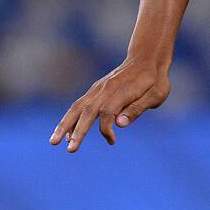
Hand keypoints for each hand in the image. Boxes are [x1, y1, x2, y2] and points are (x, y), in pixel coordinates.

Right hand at [50, 57, 170, 151]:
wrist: (147, 58)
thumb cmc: (155, 80)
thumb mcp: (156, 94)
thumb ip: (137, 108)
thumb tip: (119, 124)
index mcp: (122, 91)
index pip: (107, 112)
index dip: (106, 128)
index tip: (112, 140)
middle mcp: (106, 88)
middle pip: (87, 111)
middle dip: (77, 131)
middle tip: (70, 150)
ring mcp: (98, 88)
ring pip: (77, 107)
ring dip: (65, 125)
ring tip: (54, 142)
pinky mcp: (96, 90)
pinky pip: (79, 105)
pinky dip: (71, 118)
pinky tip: (67, 133)